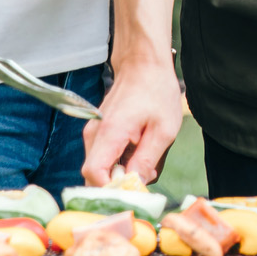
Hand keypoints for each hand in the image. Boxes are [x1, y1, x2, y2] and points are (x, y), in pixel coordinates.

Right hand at [81, 58, 182, 186]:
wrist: (143, 63)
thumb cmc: (156, 91)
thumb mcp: (163, 130)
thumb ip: (147, 161)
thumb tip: (136, 186)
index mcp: (109, 133)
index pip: (93, 174)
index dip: (110, 189)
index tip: (132, 192)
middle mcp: (94, 134)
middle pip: (94, 176)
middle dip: (117, 185)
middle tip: (144, 179)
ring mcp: (93, 133)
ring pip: (99, 168)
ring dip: (120, 173)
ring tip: (144, 162)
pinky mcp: (97, 132)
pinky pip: (102, 158)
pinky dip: (118, 163)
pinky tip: (137, 152)